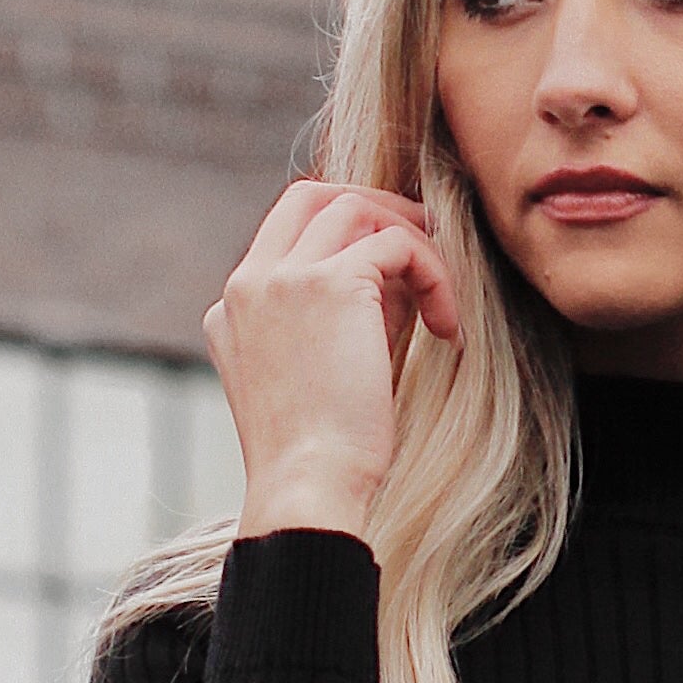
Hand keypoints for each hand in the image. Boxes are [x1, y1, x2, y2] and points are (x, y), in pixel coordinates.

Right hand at [209, 178, 461, 543]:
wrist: (309, 487)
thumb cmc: (324, 453)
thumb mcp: (318, 371)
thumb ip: (341, 317)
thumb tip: (400, 275)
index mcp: (234, 307)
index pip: (288, 229)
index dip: (346, 232)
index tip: (393, 267)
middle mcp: (248, 283)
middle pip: (314, 195)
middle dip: (377, 209)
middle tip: (425, 246)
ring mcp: (281, 277)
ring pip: (356, 207)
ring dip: (410, 240)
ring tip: (442, 294)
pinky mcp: (327, 283)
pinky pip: (397, 244)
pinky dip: (434, 273)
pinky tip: (448, 327)